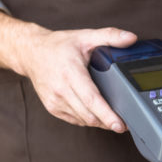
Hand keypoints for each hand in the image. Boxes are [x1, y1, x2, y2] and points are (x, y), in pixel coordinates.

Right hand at [19, 27, 136, 131]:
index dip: (107, 115)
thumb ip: (110, 36)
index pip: (91, 100)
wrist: (30, 52)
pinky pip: (75, 120)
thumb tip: (131, 37)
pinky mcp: (52, 108)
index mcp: (71, 73)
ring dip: (99, 123)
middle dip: (108, 122)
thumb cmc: (58, 46)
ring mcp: (55, 101)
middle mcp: (61, 89)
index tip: (120, 125)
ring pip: (83, 120)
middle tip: (124, 124)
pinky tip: (96, 115)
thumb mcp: (86, 36)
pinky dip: (88, 120)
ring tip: (113, 120)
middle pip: (89, 115)